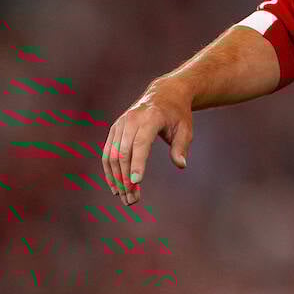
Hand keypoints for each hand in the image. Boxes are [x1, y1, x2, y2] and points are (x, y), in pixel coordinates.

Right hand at [101, 80, 193, 205]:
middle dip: (126, 178)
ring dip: (116, 178)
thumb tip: (181, 165)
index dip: (137, 164)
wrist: (164, 93)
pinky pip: (107, 152)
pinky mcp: (114, 129)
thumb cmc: (178, 114)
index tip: (136, 183)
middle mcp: (131, 120)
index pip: (141, 144)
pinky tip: (115, 187)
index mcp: (150, 118)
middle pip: (123, 153)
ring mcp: (120, 124)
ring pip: (111, 155)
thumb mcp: (185, 128)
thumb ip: (182, 147)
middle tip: (132, 201)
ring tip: (125, 198)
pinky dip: (109, 170)